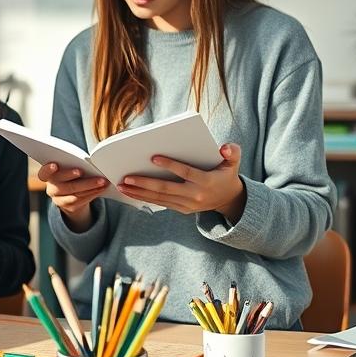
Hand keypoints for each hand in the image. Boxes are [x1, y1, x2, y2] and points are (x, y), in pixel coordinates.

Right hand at [39, 163, 107, 223]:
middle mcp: (51, 188)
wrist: (69, 193)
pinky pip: (81, 200)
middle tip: (88, 173)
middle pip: (64, 185)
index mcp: (48, 176)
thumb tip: (87, 162)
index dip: (48, 170)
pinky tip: (100, 189)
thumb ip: (71, 165)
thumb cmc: (69, 175)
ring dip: (90, 187)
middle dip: (77, 179)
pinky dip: (93, 194)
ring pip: (75, 194)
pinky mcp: (68, 206)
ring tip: (102, 181)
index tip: (55, 165)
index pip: (44, 173)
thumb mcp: (67, 168)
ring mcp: (59, 199)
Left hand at [117, 143, 246, 218]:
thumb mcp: (234, 163)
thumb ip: (232, 152)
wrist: (228, 199)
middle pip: (166, 189)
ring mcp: (187, 205)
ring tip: (121, 186)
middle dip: (145, 184)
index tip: (153, 157)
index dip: (171, 165)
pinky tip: (130, 192)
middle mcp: (195, 195)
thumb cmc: (227, 175)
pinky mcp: (181, 209)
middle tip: (126, 178)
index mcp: (206, 181)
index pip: (186, 172)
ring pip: (160, 198)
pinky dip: (144, 198)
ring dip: (139, 192)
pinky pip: (160, 203)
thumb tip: (224, 148)